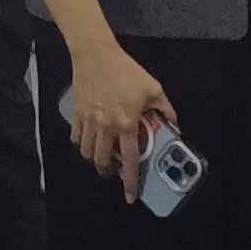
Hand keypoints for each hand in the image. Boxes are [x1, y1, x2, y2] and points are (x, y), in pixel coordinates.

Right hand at [63, 43, 175, 201]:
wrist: (96, 54)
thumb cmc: (125, 71)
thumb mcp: (153, 89)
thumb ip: (166, 110)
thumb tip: (174, 125)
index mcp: (127, 124)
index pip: (131, 160)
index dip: (131, 181)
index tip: (130, 195)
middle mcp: (106, 126)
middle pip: (102, 161)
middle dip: (108, 172)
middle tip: (113, 171)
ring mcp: (89, 121)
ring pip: (87, 153)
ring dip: (95, 159)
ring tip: (102, 155)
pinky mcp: (77, 113)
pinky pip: (76, 138)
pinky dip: (82, 144)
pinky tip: (90, 140)